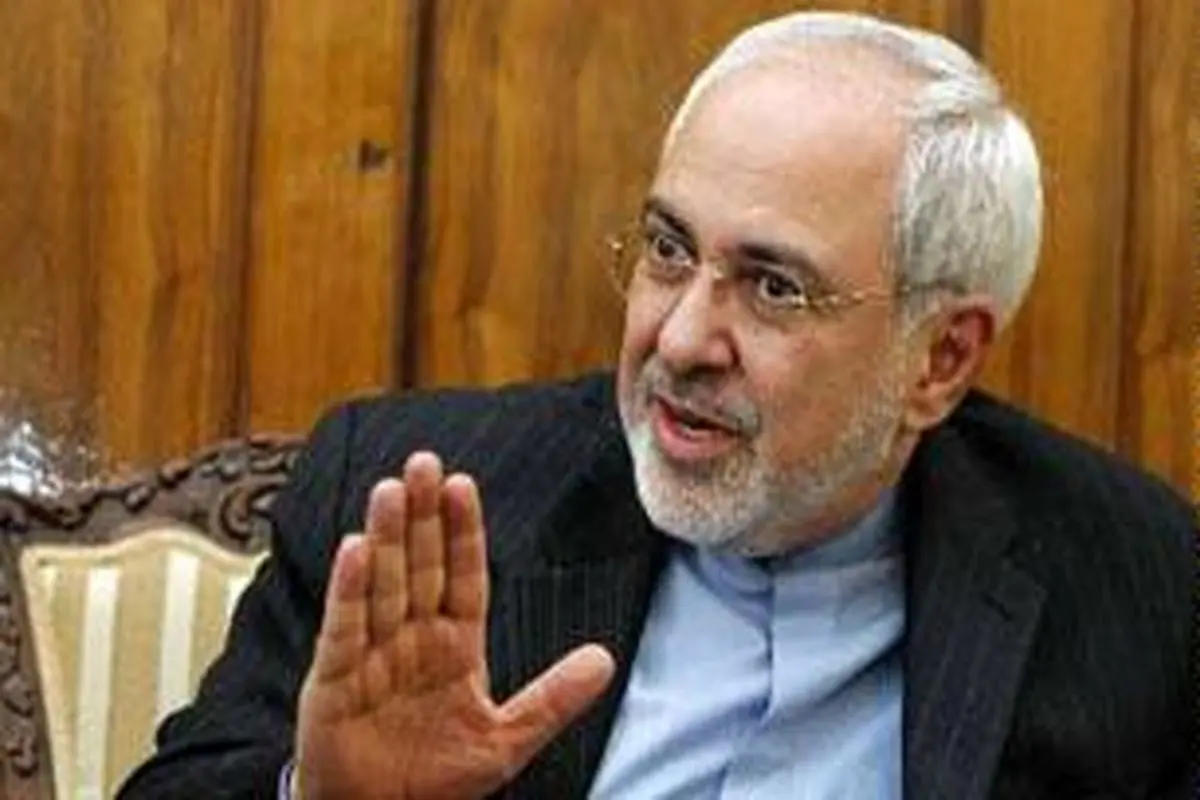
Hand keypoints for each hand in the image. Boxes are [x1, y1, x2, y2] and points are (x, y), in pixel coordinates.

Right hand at [294, 452, 615, 799]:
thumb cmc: (436, 780)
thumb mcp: (506, 739)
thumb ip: (553, 698)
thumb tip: (605, 660)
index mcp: (454, 645)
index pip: (462, 575)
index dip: (462, 531)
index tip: (463, 485)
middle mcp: (412, 639)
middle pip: (419, 566)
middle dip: (422, 516)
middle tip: (424, 463)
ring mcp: (372, 655)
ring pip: (381, 585)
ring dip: (387, 538)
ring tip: (391, 490)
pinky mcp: (333, 681)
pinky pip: (344, 629)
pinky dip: (348, 591)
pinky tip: (354, 549)